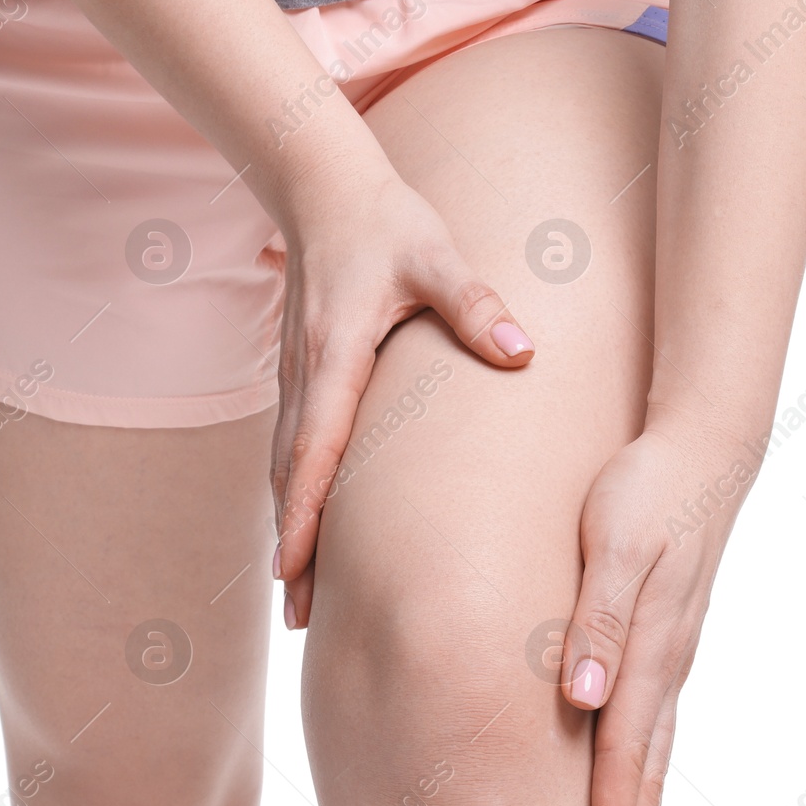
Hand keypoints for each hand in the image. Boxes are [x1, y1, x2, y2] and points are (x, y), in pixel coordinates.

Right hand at [271, 171, 534, 625]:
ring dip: (288, 529)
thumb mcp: (435, 255)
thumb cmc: (385, 221)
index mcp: (334, 356)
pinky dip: (291, 497)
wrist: (323, 188)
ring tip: (298, 594)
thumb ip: (476, 304)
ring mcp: (293, 380)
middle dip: (291, 547)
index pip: (312, 449)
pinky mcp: (299, 378)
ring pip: (282, 469)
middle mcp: (303, 377)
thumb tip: (523, 354)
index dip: (301, 514)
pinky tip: (303, 530)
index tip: (294, 570)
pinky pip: (288, 450)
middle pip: (287, 478)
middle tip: (299, 616)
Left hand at [559, 418, 762, 805]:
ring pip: (653, 759)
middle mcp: (663, 668)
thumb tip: (582, 698)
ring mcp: (668, 661)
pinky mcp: (663, 646)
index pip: (625, 757)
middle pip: (647, 776)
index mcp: (649, 650)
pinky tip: (634, 798)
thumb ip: (599, 617)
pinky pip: (651, 728)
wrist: (702, 449)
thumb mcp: (615, 542)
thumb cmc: (648, 489)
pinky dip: (643, 778)